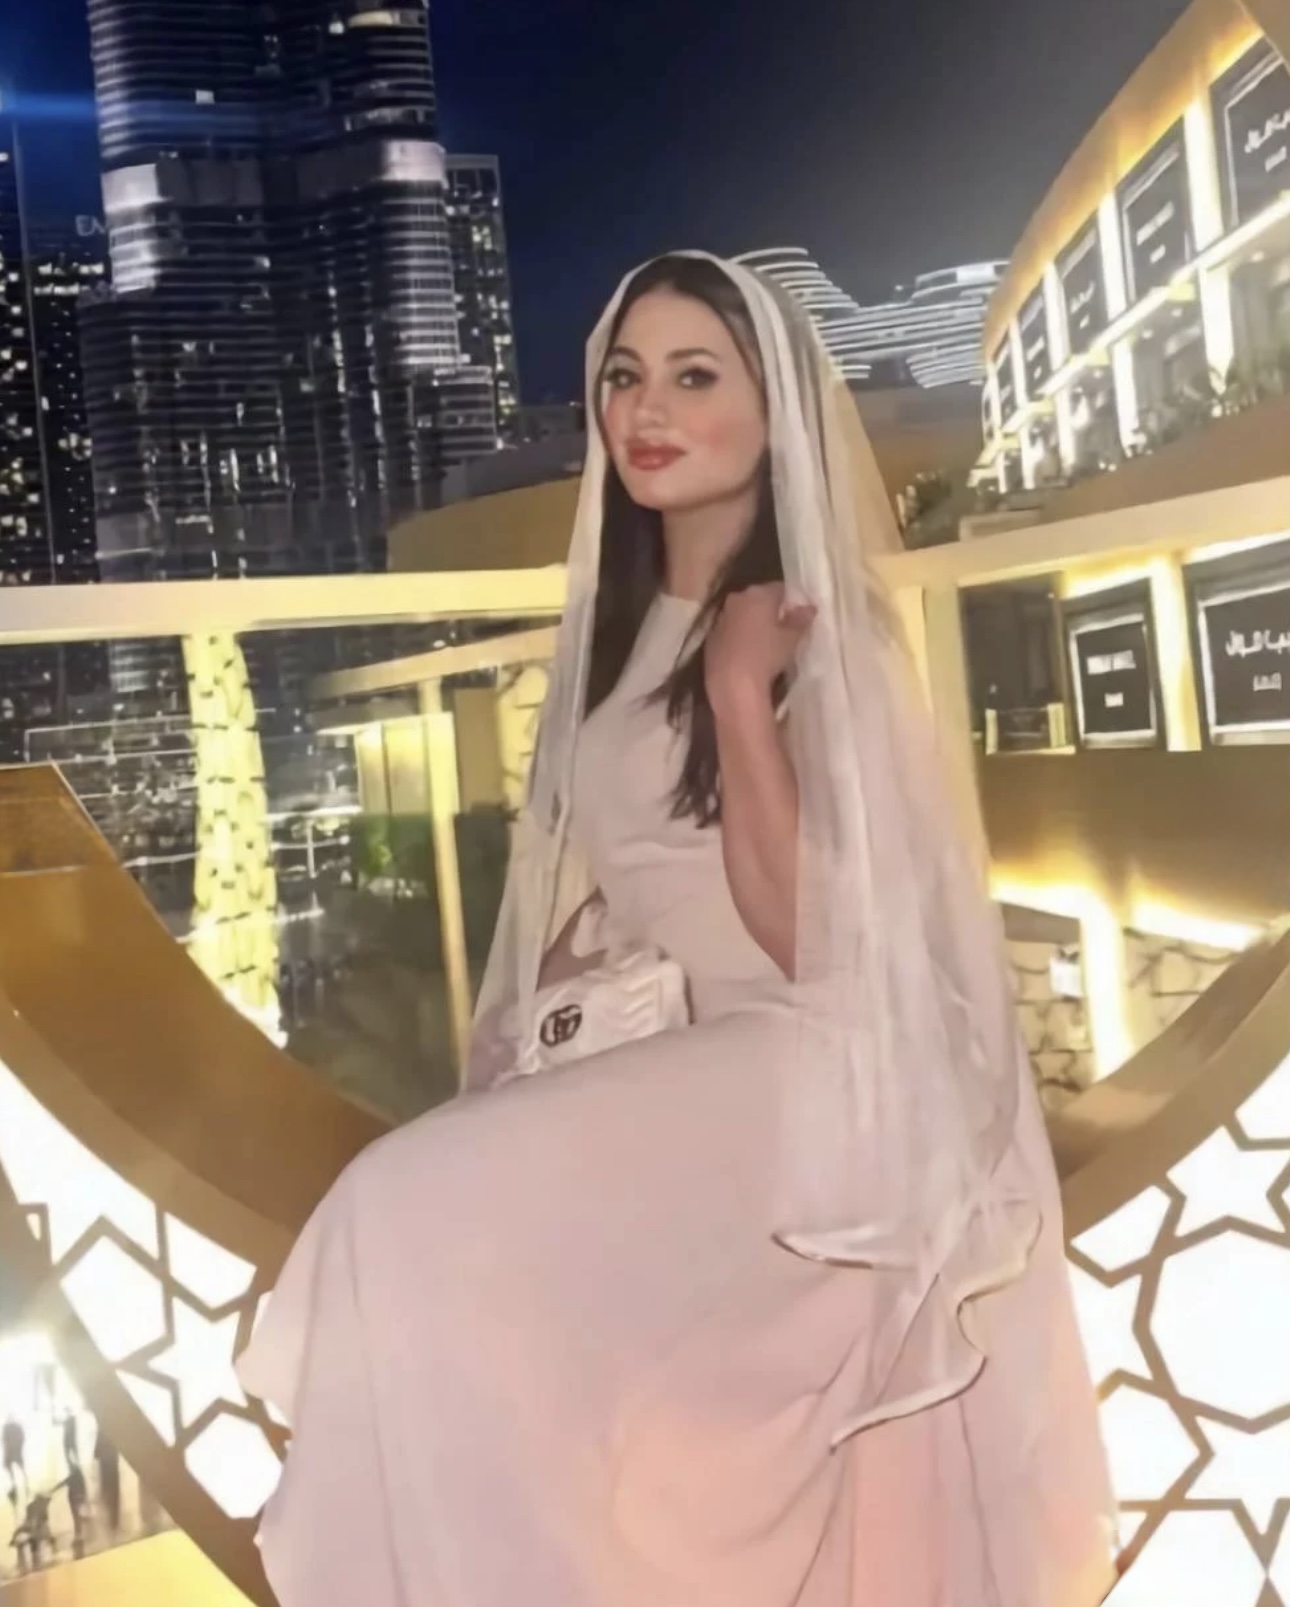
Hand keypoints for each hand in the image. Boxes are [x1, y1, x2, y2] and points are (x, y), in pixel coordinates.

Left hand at [705, 583, 814, 713]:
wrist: (731, 682)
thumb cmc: (766, 655)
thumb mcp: (791, 639)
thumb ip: (800, 620)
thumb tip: (809, 608)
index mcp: (758, 594)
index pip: (779, 588)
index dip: (791, 600)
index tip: (798, 614)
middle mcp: (737, 599)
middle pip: (759, 598)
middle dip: (771, 609)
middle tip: (784, 627)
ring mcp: (721, 617)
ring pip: (743, 613)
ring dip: (753, 622)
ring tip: (767, 641)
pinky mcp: (711, 636)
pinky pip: (730, 629)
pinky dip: (740, 636)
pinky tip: (748, 652)